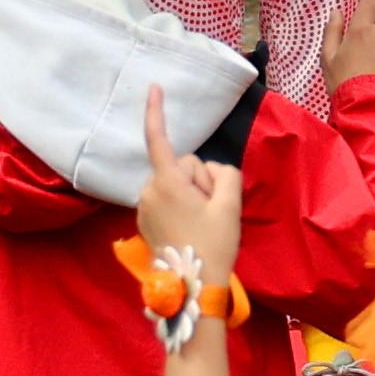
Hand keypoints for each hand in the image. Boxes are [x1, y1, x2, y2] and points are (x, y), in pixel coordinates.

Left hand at [137, 89, 246, 293]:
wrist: (193, 288)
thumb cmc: (213, 245)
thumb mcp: (230, 206)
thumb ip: (225, 175)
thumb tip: (212, 173)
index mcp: (167, 182)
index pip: (158, 139)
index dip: (156, 112)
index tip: (153, 87)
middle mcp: (149, 190)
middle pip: (182, 166)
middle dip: (200, 181)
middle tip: (213, 211)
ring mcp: (144, 207)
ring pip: (176, 183)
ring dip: (191, 195)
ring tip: (202, 224)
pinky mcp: (145, 220)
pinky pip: (168, 199)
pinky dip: (181, 206)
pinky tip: (190, 229)